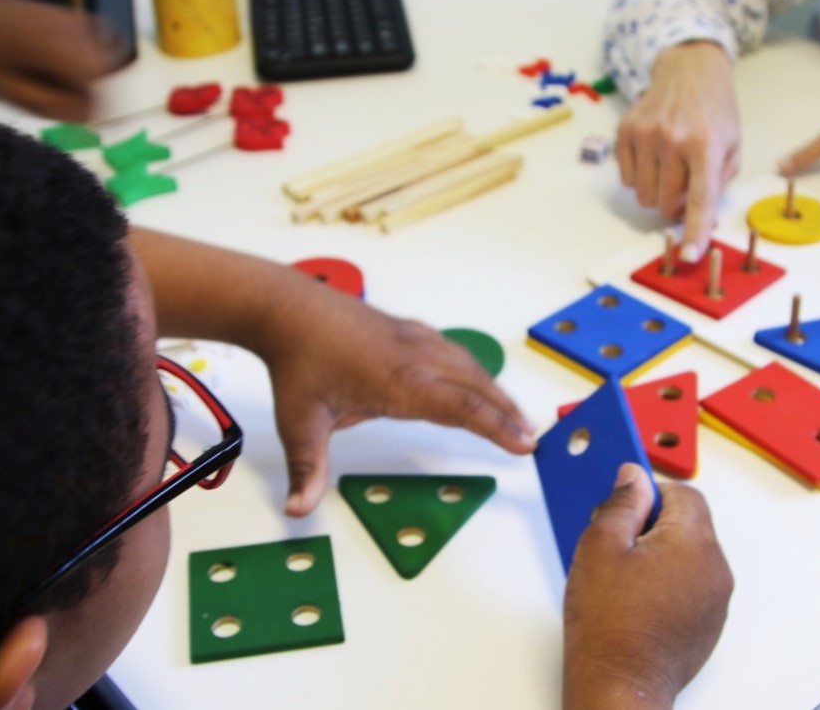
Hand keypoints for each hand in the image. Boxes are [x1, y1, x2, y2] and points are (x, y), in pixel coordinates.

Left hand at [255, 277, 536, 516]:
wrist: (288, 308)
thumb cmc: (297, 362)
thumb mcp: (300, 423)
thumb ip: (307, 470)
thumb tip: (297, 511)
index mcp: (400, 383)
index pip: (463, 407)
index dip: (497, 428)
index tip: (524, 444)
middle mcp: (417, 358)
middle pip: (477, 386)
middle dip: (507, 413)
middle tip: (531, 437)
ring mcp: (414, 340)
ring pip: (467, 365)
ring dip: (494, 390)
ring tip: (513, 414)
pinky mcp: (407, 330)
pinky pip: (452, 351)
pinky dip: (473, 370)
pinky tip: (474, 379)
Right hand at [563, 464, 732, 709]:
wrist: (620, 685)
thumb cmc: (609, 625)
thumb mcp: (600, 546)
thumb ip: (621, 502)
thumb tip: (633, 476)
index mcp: (693, 542)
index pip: (683, 492)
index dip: (649, 492)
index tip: (623, 503)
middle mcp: (715, 568)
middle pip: (688, 523)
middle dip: (651, 525)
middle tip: (615, 543)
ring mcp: (715, 599)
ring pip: (688, 554)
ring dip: (659, 554)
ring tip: (622, 575)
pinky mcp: (708, 624)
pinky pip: (690, 585)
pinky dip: (667, 582)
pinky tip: (635, 598)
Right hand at [616, 42, 740, 262]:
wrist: (688, 70)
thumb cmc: (714, 112)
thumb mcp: (732, 144)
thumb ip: (718, 184)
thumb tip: (699, 221)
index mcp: (705, 144)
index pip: (700, 199)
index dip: (695, 231)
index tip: (689, 256)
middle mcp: (672, 139)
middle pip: (666, 204)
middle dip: (676, 205)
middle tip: (685, 184)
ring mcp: (645, 135)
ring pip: (644, 196)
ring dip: (658, 192)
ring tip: (670, 167)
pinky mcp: (625, 132)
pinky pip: (627, 180)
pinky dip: (641, 177)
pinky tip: (653, 156)